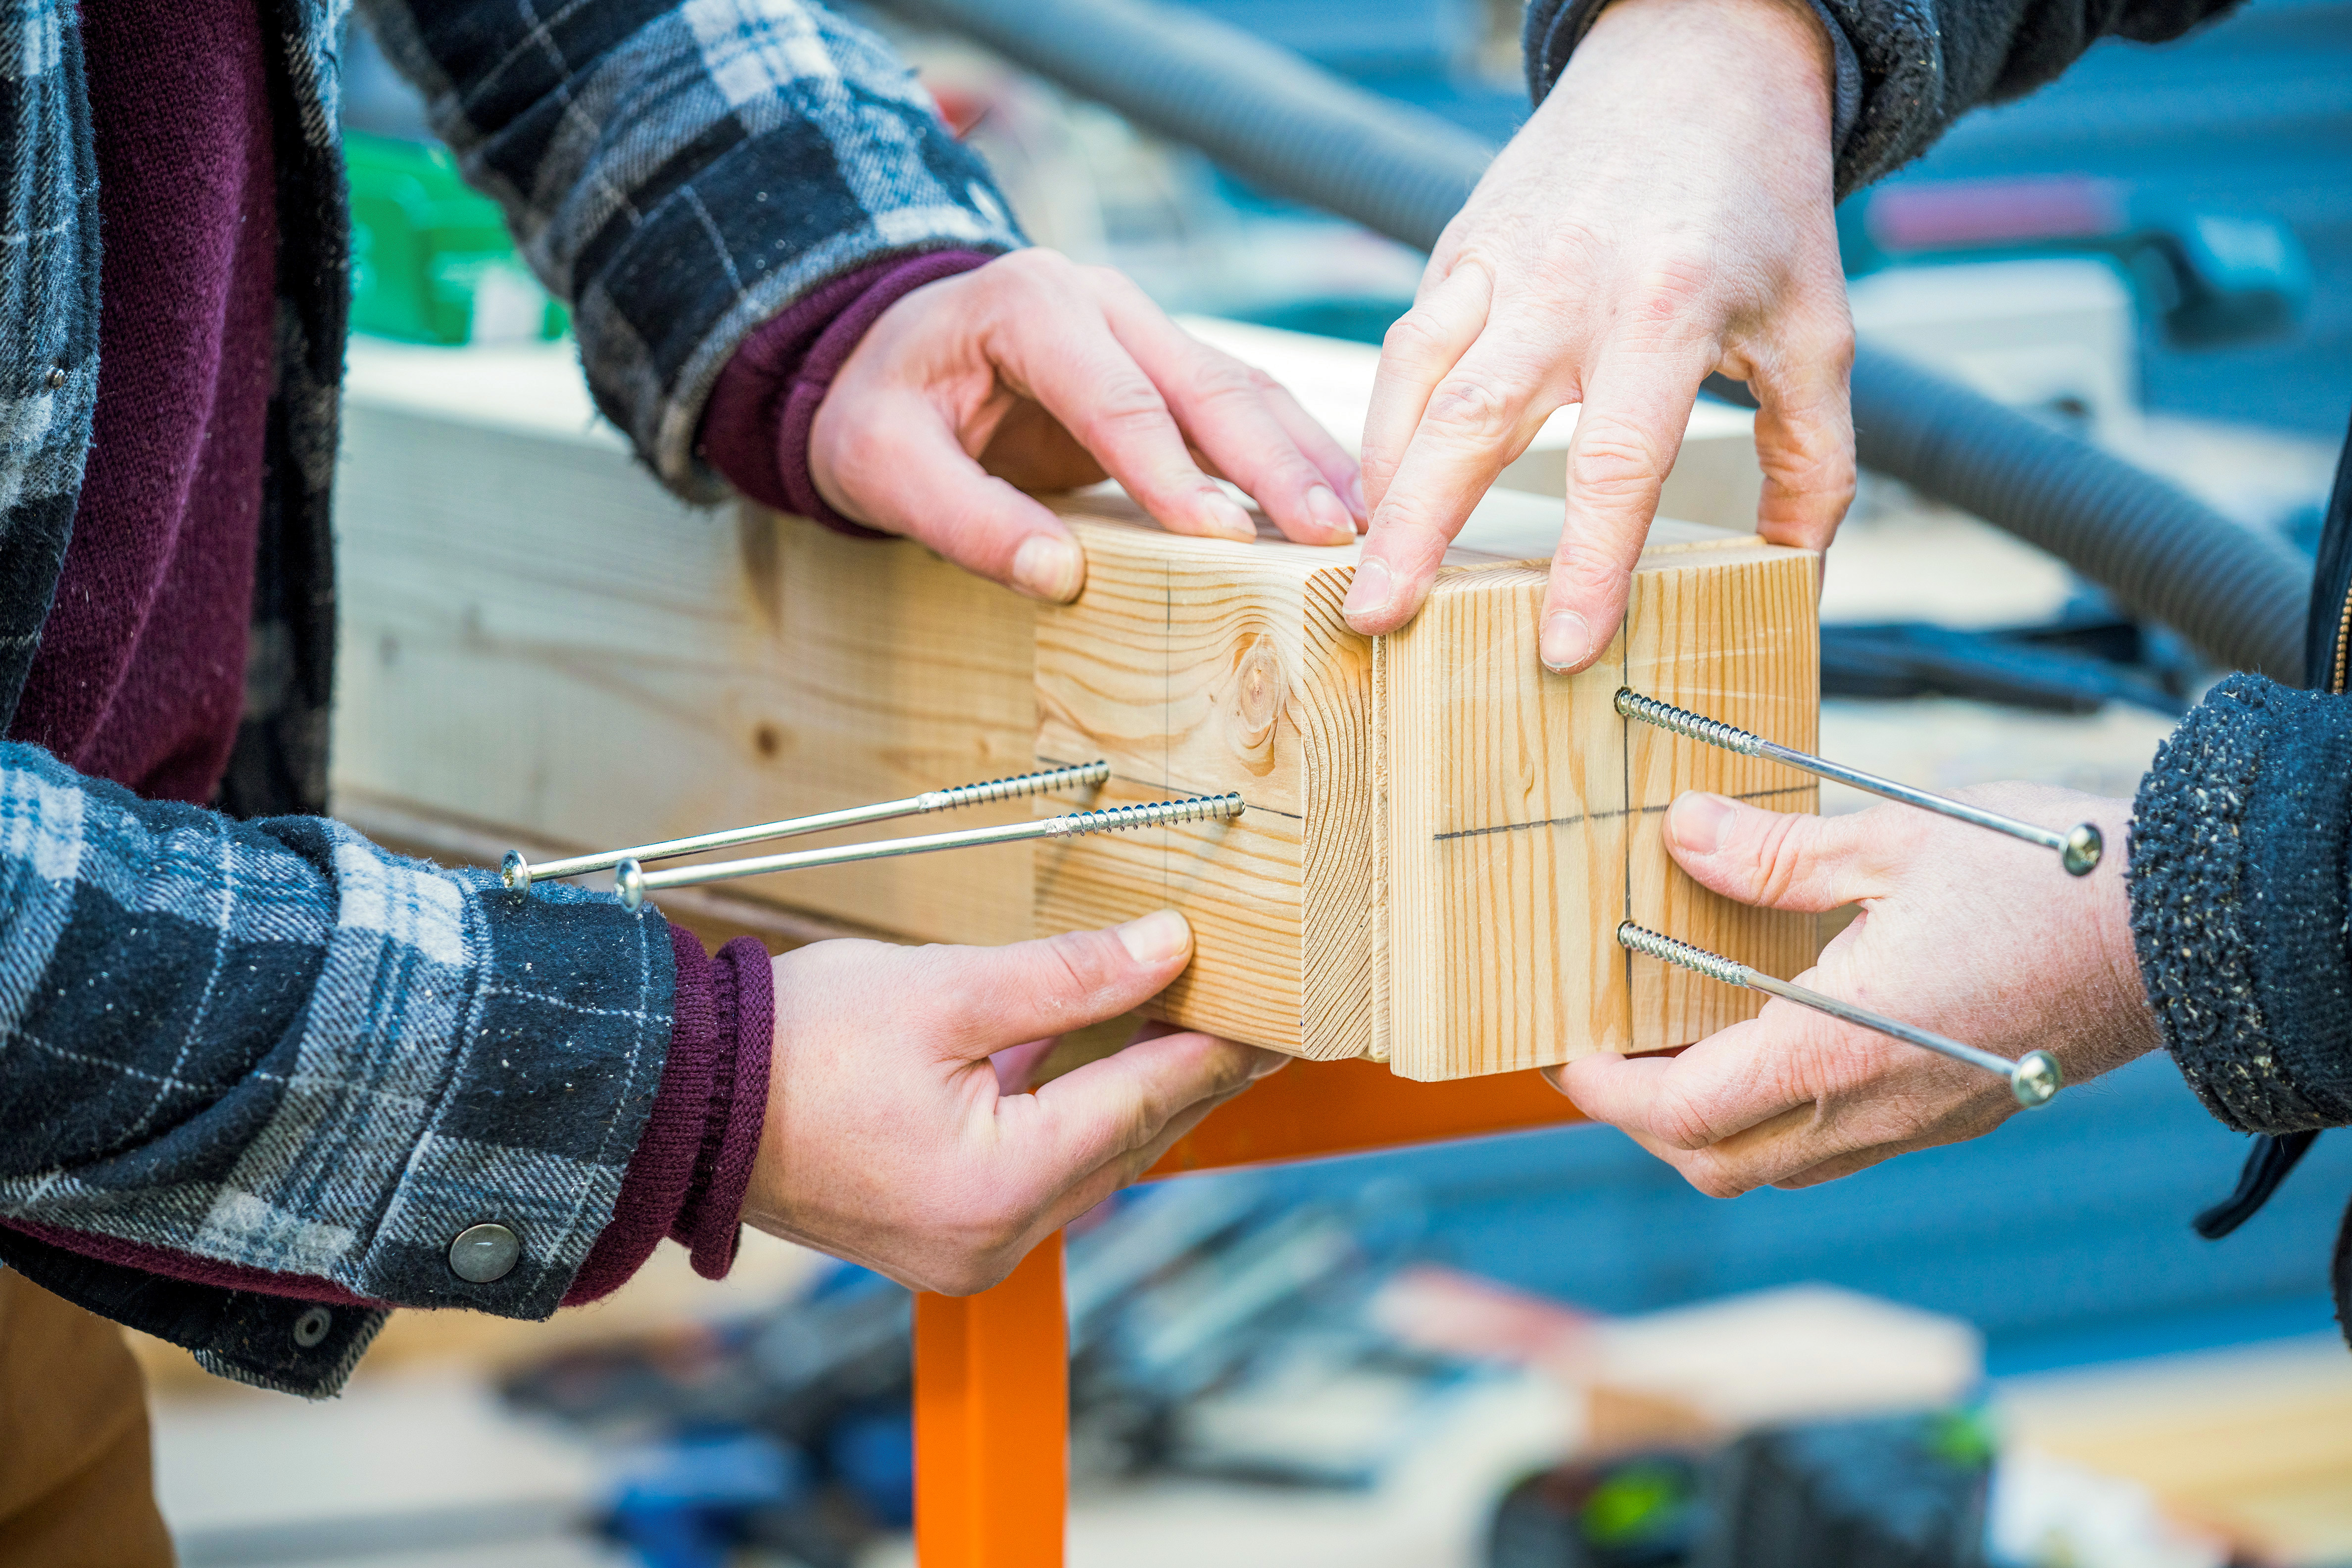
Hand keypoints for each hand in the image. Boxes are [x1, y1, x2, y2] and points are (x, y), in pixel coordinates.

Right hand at [742, 909, 1284, 1293]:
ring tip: (1196, 1029)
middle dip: (1192, 1073)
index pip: (1144, 1100)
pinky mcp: (943, 1241)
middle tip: (1256, 1016)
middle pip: (1128, 1141)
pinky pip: (1044, 1178)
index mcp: (1000, 1184)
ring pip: (1091, 1164)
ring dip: (1139, 1098)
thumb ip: (1068, 976)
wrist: (682, 1102)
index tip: (1276, 1010)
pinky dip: (1080, 1122)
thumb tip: (1170, 948)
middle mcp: (994, 1240)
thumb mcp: (945, 990)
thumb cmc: (795, 1044)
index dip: (1216, 1046)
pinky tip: (1109, 1068)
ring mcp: (967, 1251)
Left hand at [809, 250, 1363, 602]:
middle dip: (1272, 464)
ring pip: (1242, 388)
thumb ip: (963, 518)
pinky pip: (1242, 407)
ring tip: (1359, 528)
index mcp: (1029, 306)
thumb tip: (1058, 577)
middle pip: (1204, 383)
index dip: (1171, 471)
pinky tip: (1339, 504)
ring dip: (1304, 460)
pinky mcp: (1166, 367)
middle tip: (1330, 535)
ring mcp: (1142, 326)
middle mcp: (1101, 301)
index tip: (1222, 537)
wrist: (884, 357)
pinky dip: (1294, 455)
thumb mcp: (881, 465)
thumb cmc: (880, 409)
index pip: (1115, 396)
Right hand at [1345, 0, 1855, 669]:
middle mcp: (1566, 283)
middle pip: (1469, 423)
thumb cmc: (1760, 201)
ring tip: (1363, 567)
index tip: (1561, 647)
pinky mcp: (1459, 247)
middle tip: (1375, 618)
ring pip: (1411, 380)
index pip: (1618, 461)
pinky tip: (1386, 488)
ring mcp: (1498, 260)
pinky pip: (1407, 346)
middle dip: (1415, 533)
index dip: (1587, 564)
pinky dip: (1385, 423)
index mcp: (1665, 308)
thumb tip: (1798, 580)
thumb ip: (1814, 462)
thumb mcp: (1816, 329)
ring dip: (1381, 483)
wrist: (1696, 59)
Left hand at [1553, 786, 2158, 1195]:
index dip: (1605, 1089)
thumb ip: (1778, 852)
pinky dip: (1773, 1115)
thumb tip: (1681, 834)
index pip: (1683, 1111)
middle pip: (1716, 1163)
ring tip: (1671, 1047)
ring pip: (1774, 1165)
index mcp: (1840, 1052)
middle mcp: (1873, 1110)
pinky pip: (1835, 1145)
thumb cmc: (2052, 878)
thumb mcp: (1897, 841)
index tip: (1561, 1052)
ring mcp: (1918, 1121)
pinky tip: (1763, 1040)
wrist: (2188, 927)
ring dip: (1706, 1125)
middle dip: (1642, 1123)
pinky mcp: (1954, 1109)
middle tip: (1603, 1056)